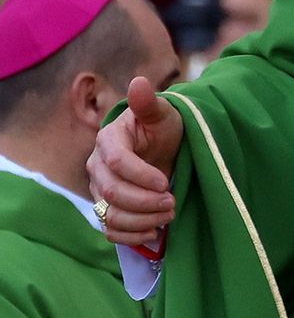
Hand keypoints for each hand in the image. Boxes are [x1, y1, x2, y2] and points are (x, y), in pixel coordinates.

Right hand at [87, 77, 183, 245]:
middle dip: (145, 201)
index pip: (117, 163)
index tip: (166, 182)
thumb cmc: (163, 127)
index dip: (141, 175)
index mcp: (108, 140)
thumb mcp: (162, 113)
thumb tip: (139, 81)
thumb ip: (148, 103)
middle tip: (172, 202)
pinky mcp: (106, 209)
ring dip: (142, 220)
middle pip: (113, 192)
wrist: (163, 147)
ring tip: (170, 214)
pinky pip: (110, 230)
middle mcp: (97, 167)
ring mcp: (99, 190)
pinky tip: (154, 232)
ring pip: (111, 215)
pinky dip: (131, 236)